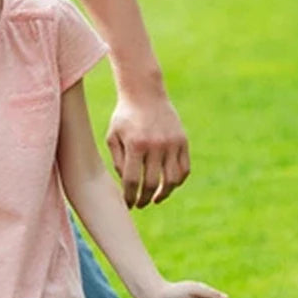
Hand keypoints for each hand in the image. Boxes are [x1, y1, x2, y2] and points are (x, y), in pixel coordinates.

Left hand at [106, 91, 189, 207]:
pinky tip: (168, 185)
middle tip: (140, 204)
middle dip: (144, 199)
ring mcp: (172, 143)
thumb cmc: (124, 118)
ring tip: (155, 199)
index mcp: (135, 145)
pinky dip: (177, 181)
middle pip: (152, 183)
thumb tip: (128, 186)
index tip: (128, 205)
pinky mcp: (183, 141)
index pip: (133, 181)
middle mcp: (156, 145)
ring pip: (172, 180)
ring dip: (163, 194)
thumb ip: (118, 162)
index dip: (130, 197)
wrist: (145, 93)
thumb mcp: (113, 138)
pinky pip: (184, 169)